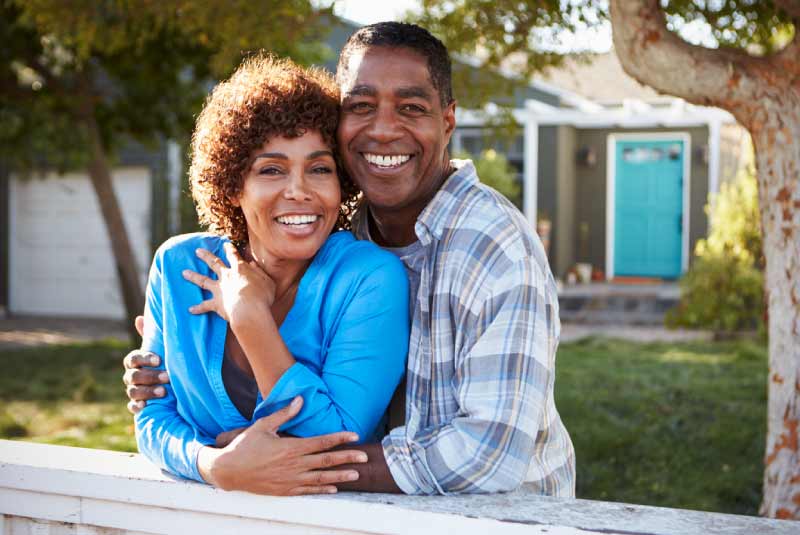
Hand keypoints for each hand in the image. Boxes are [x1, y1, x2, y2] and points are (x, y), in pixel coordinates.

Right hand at [123, 315, 168, 413]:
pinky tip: (146, 406)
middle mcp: (131, 376)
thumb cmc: (163, 362)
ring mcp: (132, 390)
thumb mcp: (160, 349)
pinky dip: (137, 406)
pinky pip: (132, 407)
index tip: (158, 359)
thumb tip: (139, 318)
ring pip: (133, 391)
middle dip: (150, 376)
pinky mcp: (137, 404)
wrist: (169, 385)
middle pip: (134, 376)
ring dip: (147, 391)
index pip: (133, 358)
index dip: (144, 358)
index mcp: (135, 361)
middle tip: (167, 377)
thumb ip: (151, 336)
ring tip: (164, 392)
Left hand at [183, 243, 275, 324]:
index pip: (233, 255)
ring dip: (193, 276)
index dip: (230, 249)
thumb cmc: (262, 296)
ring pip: (203, 280)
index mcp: (240, 269)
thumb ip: (260, 272)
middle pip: (214, 263)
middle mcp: (227, 276)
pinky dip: (198, 308)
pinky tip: (190, 309)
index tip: (225, 244)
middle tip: (197, 251)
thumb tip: (253, 264)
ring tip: (183, 272)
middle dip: (205, 256)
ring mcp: (219, 290)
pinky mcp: (216, 303)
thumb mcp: (267, 281)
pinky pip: (205, 305)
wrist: (249, 310)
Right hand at [199, 397, 367, 494]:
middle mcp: (294, 465)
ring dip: (339, 476)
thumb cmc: (245, 445)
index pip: (321, 442)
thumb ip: (284, 413)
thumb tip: (300, 399)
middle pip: (326, 461)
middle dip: (347, 458)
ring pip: (320, 478)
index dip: (339, 439)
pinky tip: (334, 489)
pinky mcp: (284, 490)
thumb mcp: (264, 425)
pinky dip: (322, 490)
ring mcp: (290, 479)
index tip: (354, 436)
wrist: (228, 470)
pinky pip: (308, 491)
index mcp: (291, 447)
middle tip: (364, 457)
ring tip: (355, 474)